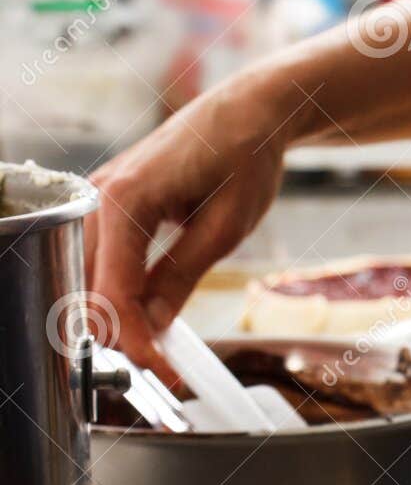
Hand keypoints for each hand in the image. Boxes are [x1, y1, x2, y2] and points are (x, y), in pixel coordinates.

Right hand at [88, 74, 287, 368]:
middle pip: (89, 290)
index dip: (135, 341)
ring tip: (159, 353)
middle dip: (121, 338)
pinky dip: (119, 296)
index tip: (165, 373)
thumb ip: (181, 275)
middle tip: (163, 371)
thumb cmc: (244, 155)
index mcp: (125, 200)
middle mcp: (98, 197)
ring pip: (87, 280)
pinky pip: (101, 261)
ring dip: (117, 321)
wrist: (248, 111)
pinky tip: (148, 320)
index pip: (113, 292)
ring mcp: (98, 200)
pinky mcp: (110, 206)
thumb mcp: (225, 227)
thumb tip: (152, 325)